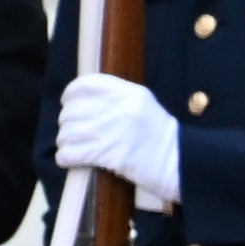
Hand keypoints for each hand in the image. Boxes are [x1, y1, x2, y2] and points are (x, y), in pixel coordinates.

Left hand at [56, 73, 184, 212]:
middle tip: (72, 133)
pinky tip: (69, 159)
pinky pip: (70, 153)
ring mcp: (114, 131)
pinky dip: (65, 157)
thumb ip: (115, 99)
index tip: (67, 103)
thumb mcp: (142, 106)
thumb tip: (79, 101)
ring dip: (65, 142)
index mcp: (130, 92)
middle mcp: (121, 108)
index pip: (87, 84)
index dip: (70, 93)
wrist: (180, 162)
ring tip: (71, 147)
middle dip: (67, 124)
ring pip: (68, 133)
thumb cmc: (158, 136)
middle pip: (72, 111)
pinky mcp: (109, 154)